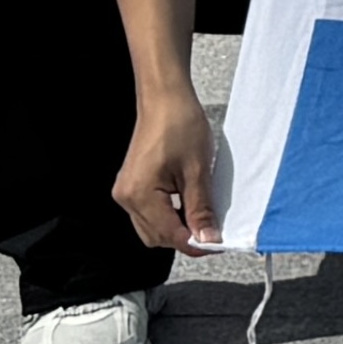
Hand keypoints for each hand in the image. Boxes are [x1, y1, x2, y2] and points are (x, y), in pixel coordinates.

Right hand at [114, 87, 224, 251]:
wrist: (164, 98)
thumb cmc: (180, 125)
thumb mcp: (197, 170)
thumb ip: (201, 209)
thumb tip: (208, 239)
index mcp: (139, 195)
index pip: (169, 235)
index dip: (194, 243)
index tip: (217, 245)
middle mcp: (126, 198)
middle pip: (157, 237)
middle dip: (184, 237)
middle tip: (212, 230)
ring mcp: (125, 192)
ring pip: (151, 228)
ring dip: (176, 228)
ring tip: (201, 216)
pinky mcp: (130, 186)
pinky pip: (148, 213)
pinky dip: (168, 215)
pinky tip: (186, 204)